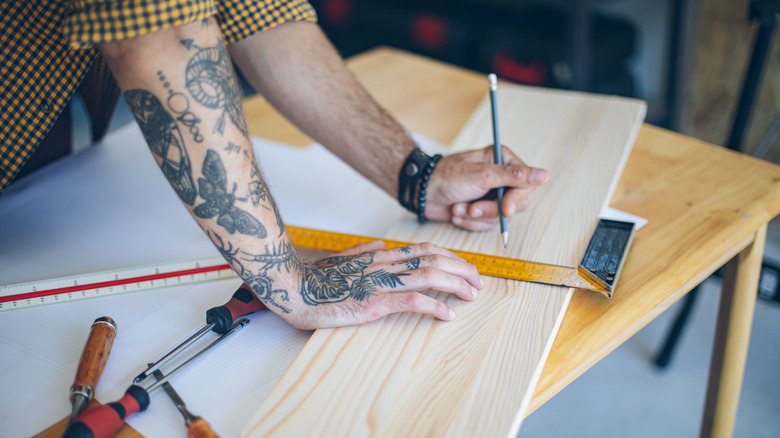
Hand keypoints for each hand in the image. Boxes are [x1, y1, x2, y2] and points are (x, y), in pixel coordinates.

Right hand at [274, 240, 482, 329]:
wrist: (292, 287)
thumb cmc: (313, 277)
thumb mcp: (340, 259)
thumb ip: (362, 251)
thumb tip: (380, 243)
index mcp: (379, 256)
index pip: (424, 249)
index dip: (451, 256)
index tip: (466, 267)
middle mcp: (384, 264)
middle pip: (434, 259)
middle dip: (462, 269)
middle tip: (479, 282)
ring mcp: (379, 282)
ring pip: (428, 275)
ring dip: (456, 285)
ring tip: (472, 295)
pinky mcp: (373, 302)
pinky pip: (411, 301)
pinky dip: (434, 306)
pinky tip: (448, 315)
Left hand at [424, 145, 548, 230]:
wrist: (421, 193)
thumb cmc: (446, 177)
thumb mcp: (481, 175)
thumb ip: (513, 176)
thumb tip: (544, 175)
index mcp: (503, 160)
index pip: (527, 183)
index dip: (515, 198)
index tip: (504, 208)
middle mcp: (501, 177)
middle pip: (516, 204)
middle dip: (490, 210)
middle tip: (471, 208)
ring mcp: (491, 195)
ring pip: (500, 217)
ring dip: (477, 217)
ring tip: (459, 209)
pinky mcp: (482, 210)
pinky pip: (487, 225)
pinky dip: (470, 223)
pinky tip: (457, 213)